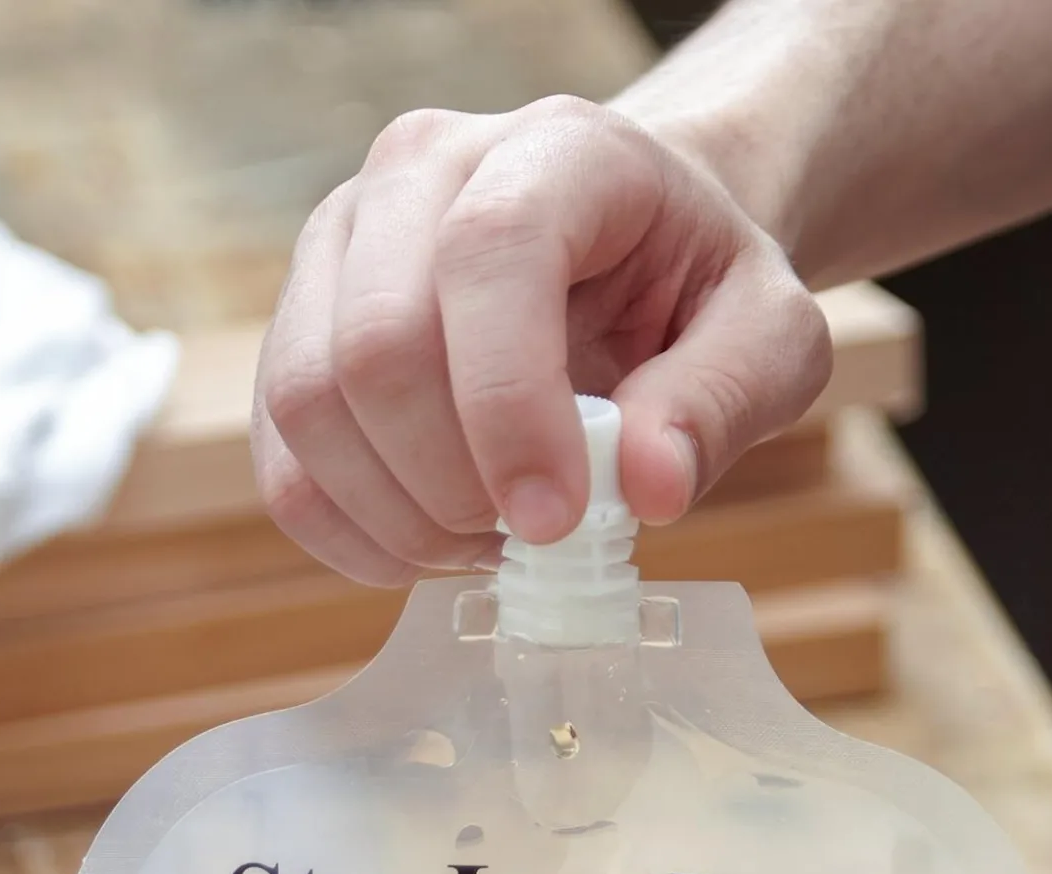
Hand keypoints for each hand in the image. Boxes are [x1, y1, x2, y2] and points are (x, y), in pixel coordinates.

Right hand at [253, 97, 830, 583]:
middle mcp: (418, 174)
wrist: (629, 257)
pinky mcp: (297, 330)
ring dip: (401, 518)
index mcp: (552, 151)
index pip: (487, 260)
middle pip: (375, 347)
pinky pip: (283, 464)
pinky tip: (434, 543)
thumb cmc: (694, 290)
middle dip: (453, 484)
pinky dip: (356, 536)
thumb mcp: (768, 335)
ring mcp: (338, 246)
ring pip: (308, 408)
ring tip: (490, 538)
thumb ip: (724, 400)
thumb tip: (647, 487)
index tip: (557, 521)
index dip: (508, 409)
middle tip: (533, 535)